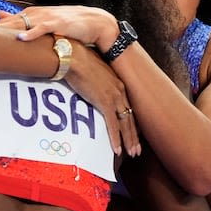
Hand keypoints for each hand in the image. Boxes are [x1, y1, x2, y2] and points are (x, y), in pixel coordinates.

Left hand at [0, 5, 119, 51]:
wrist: (95, 22)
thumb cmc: (69, 23)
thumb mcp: (45, 21)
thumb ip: (25, 20)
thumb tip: (1, 15)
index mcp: (35, 14)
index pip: (11, 19)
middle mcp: (39, 14)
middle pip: (13, 20)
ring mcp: (49, 18)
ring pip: (25, 22)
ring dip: (10, 28)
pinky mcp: (60, 24)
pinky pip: (43, 28)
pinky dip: (32, 33)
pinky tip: (21, 38)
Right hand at [65, 42, 140, 157]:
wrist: (74, 57)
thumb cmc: (79, 61)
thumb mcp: (93, 72)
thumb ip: (96, 82)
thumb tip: (91, 87)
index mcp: (118, 83)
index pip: (129, 107)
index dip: (132, 122)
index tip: (134, 134)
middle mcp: (120, 91)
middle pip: (131, 118)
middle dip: (134, 136)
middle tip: (136, 150)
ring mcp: (114, 97)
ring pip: (126, 124)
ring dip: (129, 141)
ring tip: (131, 153)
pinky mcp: (105, 102)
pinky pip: (113, 125)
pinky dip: (116, 139)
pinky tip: (117, 150)